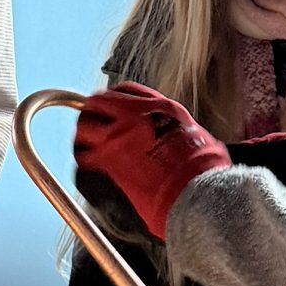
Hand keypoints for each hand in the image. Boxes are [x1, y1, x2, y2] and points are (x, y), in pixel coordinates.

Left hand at [73, 83, 229, 241]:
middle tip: (91, 123)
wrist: (196, 194)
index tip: (111, 106)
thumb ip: (174, 126)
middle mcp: (131, 118)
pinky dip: (85, 163)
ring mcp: (113, 140)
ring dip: (84, 136)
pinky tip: (90, 169)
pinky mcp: (103, 164)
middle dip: (92, 113)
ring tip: (86, 146)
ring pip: (83, 129)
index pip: (123, 91)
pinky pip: (82, 159)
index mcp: (156, 107)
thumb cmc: (203, 171)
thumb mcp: (194, 133)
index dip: (114, 99)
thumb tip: (176, 132)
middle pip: (96, 104)